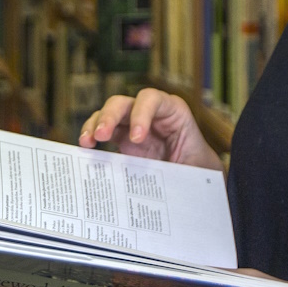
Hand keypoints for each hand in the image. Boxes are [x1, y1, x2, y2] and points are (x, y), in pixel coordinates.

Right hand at [78, 89, 222, 170]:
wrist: (198, 181)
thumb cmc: (202, 170)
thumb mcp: (199, 168)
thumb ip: (184, 169)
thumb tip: (171, 187)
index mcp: (173, 113)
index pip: (153, 99)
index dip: (142, 113)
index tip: (137, 138)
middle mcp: (150, 115)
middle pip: (124, 103)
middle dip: (110, 116)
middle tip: (102, 136)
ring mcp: (133, 127)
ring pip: (108, 115)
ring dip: (95, 125)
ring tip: (87, 142)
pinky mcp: (121, 141)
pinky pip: (102, 133)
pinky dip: (91, 137)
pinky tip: (85, 149)